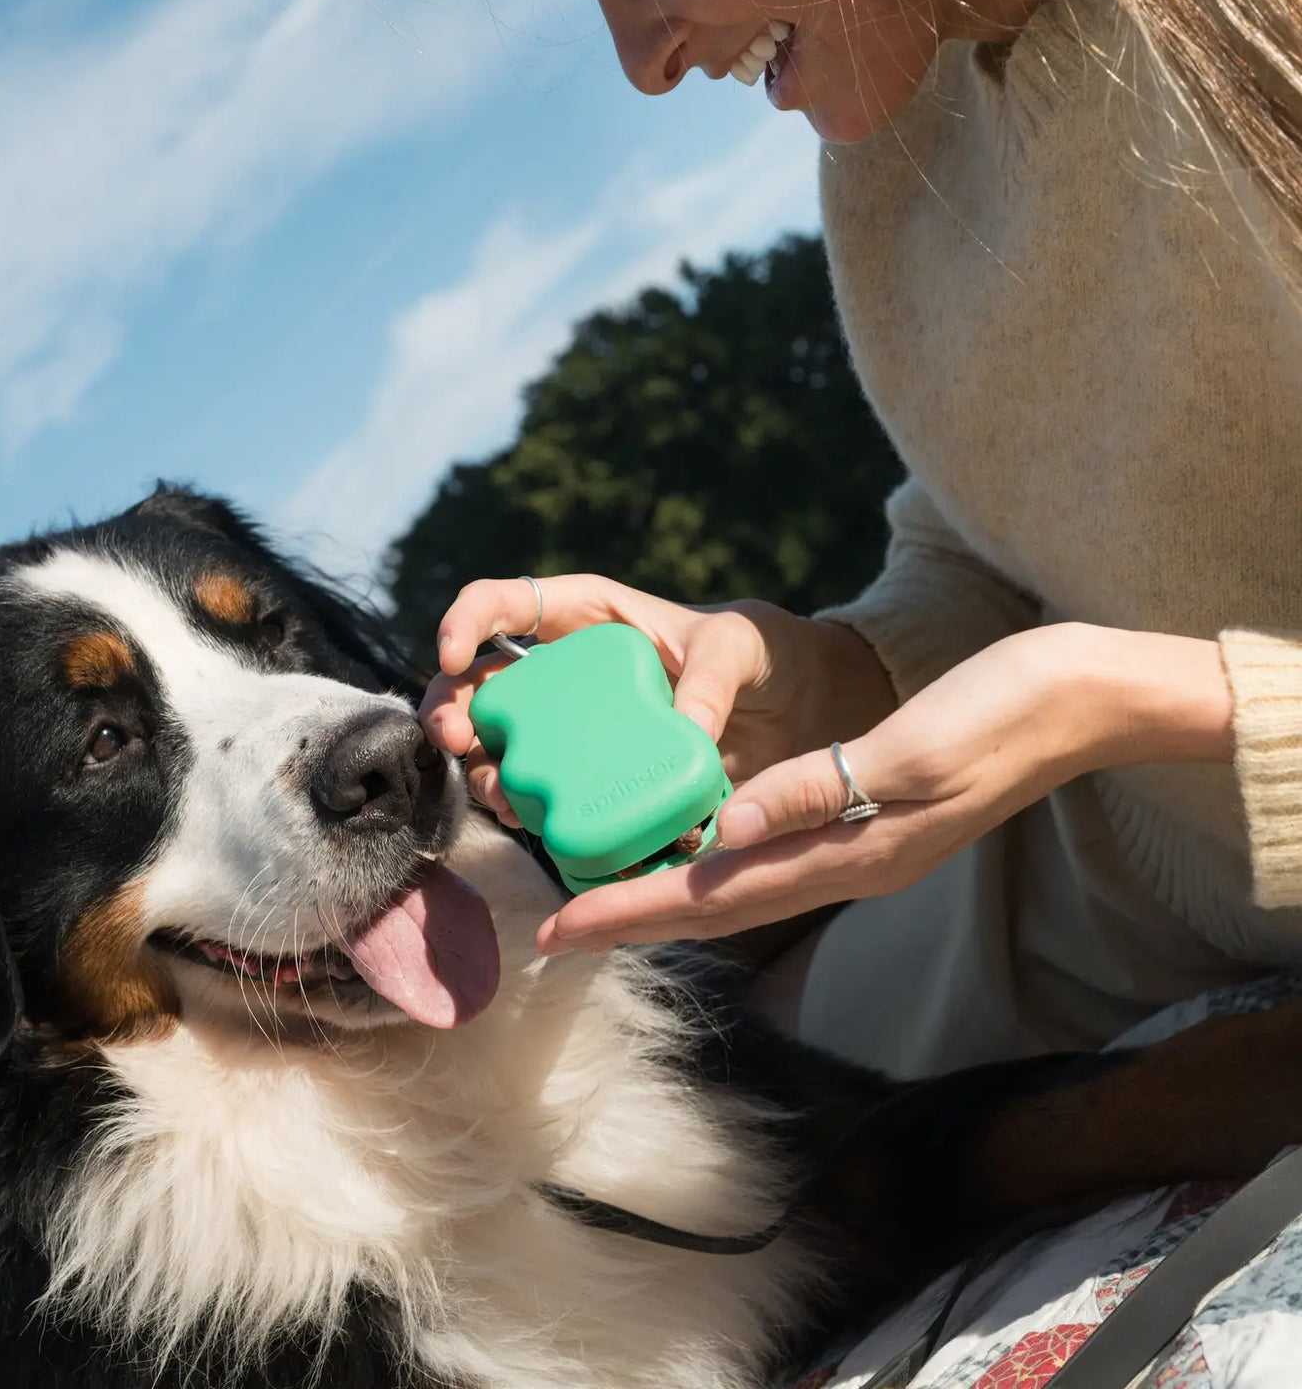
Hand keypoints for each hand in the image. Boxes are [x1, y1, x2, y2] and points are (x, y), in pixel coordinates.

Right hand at [420, 574, 894, 826]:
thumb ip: (714, 674)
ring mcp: (577, 731)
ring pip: (502, 746)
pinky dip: (530, 811)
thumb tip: (686, 731)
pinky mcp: (597, 780)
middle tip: (454, 738)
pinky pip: (547, 795)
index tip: (454, 654)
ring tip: (499, 792)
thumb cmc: (767, 655)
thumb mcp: (744, 646)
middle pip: (483, 683)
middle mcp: (568, 674)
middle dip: (454, 708)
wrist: (803, 716)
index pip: (505, 603)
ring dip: (483, 769)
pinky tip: (533, 823)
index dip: (466, 620)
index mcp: (588, 619)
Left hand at [534, 623, 1233, 952]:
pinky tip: (692, 850)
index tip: (560, 931)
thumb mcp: (911, 749)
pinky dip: (716, 863)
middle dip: (633, 919)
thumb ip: (817, 790)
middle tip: (555, 932)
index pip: (716, 894)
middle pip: (717, 905)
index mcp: (850, 850)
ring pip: (740, 886)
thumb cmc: (1001, 712)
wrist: (1076, 701)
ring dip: (668, 897)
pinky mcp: (867, 820)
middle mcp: (845, 861)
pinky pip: (770, 857)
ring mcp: (859, 847)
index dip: (632, 913)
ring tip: (602, 898)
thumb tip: (726, 831)